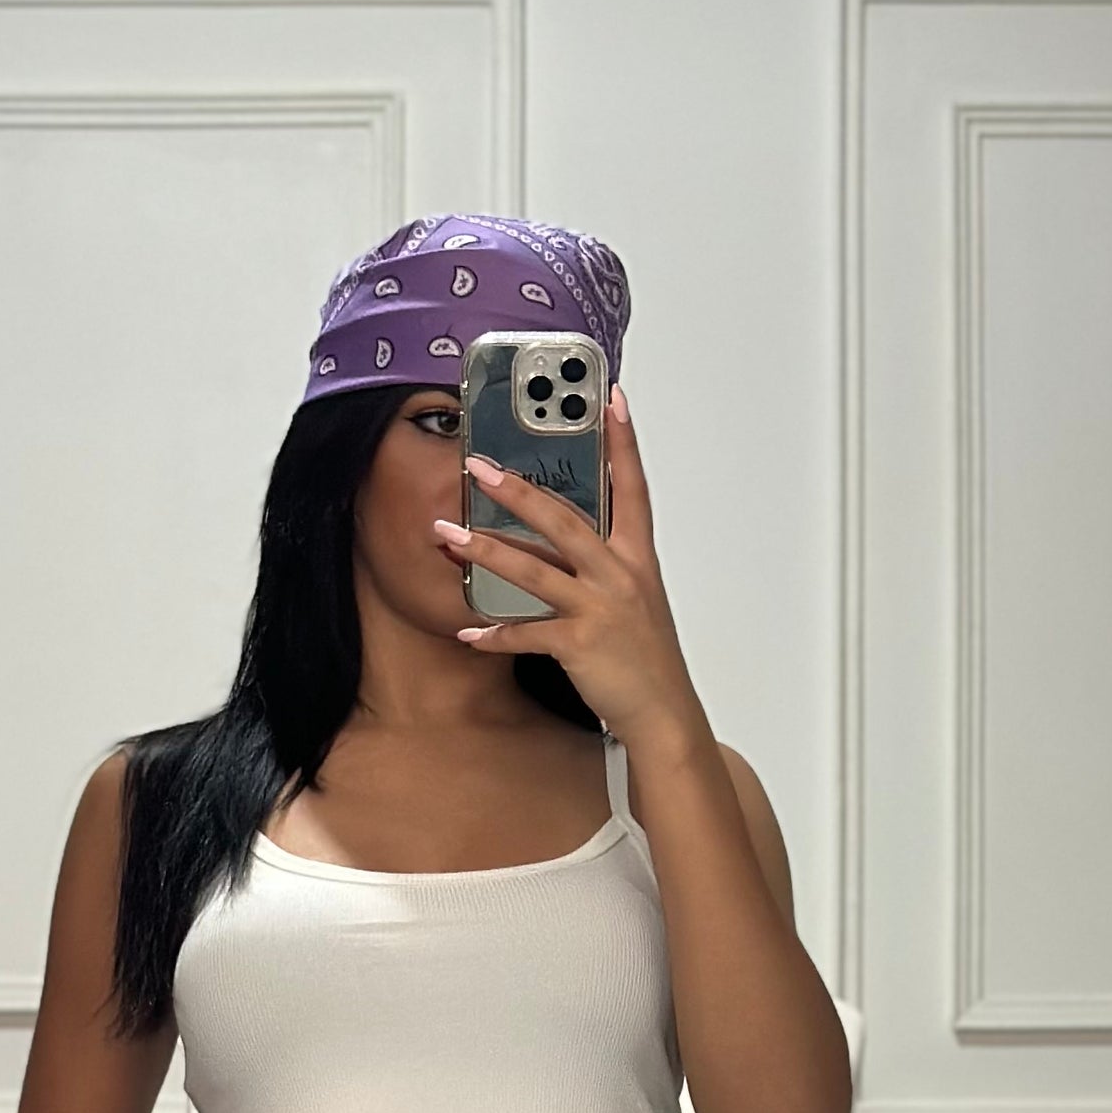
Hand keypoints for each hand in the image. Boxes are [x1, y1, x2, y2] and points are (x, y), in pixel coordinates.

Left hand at [433, 384, 702, 747]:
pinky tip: (467, 632)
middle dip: (517, 491)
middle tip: (478, 467)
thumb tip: (561, 539)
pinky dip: (495, 635)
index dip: (623, 443)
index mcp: (636, 558)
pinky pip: (527, 635)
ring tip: (448, 536)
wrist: (663, 713)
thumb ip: (603, 563)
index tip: (611, 399)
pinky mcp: (581, 645)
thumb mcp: (635, 598)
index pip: (632, 487)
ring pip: (536, 570)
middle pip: (565, 520)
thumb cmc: (646, 657)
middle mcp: (620, 575)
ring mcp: (600, 609)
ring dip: (486, 551)